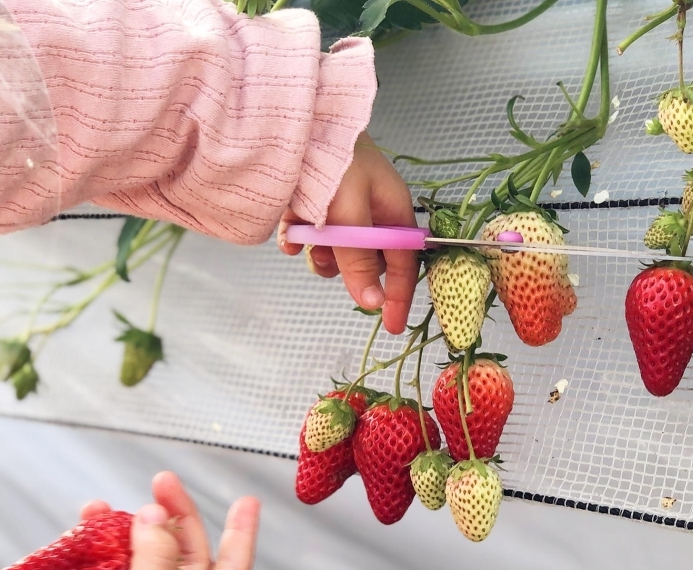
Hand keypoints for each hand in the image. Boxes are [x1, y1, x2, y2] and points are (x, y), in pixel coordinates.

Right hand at [80, 472, 259, 569]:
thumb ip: (154, 566)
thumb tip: (155, 517)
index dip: (240, 537)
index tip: (247, 502)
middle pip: (181, 561)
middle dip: (171, 519)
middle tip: (160, 482)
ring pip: (135, 567)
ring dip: (119, 532)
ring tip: (99, 508)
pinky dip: (89, 555)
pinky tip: (78, 537)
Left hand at [277, 131, 417, 334]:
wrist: (296, 119)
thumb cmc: (332, 159)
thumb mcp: (349, 214)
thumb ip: (358, 260)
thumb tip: (373, 302)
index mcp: (393, 211)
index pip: (404, 264)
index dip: (399, 296)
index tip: (391, 326)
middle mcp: (373, 211)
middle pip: (367, 261)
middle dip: (346, 267)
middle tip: (324, 258)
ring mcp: (345, 208)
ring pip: (337, 252)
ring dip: (319, 253)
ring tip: (302, 237)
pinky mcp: (317, 204)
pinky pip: (313, 236)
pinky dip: (300, 238)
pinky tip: (288, 230)